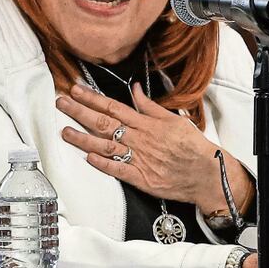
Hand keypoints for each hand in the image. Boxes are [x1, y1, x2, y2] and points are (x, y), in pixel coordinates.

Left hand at [56, 82, 234, 212]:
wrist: (207, 173)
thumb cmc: (192, 147)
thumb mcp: (174, 119)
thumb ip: (151, 106)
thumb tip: (136, 90)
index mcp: (146, 124)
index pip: (113, 107)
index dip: (92, 98)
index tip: (76, 90)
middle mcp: (139, 139)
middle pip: (103, 123)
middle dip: (80, 112)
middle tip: (61, 103)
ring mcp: (139, 159)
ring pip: (105, 146)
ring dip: (83, 138)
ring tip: (65, 131)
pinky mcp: (141, 178)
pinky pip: (118, 170)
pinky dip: (103, 164)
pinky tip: (88, 157)